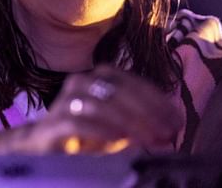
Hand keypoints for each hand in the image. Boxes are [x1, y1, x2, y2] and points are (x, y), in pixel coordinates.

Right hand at [16, 64, 182, 154]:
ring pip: (100, 104)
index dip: (158, 101)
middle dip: (148, 112)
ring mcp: (65, 100)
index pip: (133, 82)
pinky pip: (77, 122)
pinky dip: (100, 129)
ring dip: (129, 121)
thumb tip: (172, 130)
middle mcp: (82, 82)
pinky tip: (118, 138)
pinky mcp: (53, 123)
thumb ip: (143, 126)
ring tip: (148, 138)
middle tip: (167, 131)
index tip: (177, 120)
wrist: (44, 144)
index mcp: (100, 78)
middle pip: (119, 91)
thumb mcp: (119, 127)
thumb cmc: (87, 133)